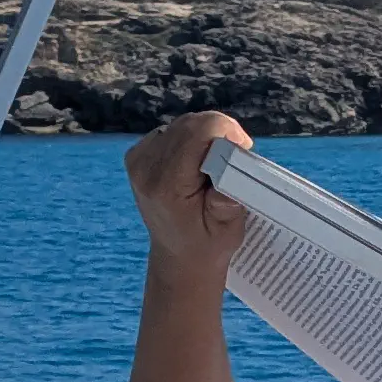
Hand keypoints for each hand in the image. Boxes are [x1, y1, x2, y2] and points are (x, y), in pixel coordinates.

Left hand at [127, 113, 251, 277]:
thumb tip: (232, 165)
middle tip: (235, 159)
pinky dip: (190, 141)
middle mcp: (146, 168)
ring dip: (205, 137)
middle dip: (219, 134)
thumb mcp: (228, 229)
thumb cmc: (208, 244)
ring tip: (216, 165)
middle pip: (191, 124)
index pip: (198, 132)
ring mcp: (138, 160)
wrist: (178, 257)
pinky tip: (196, 163)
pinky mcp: (137, 155)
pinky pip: (172, 132)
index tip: (243, 149)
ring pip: (183, 125)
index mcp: (167, 185)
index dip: (227, 132)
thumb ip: (229, 197)